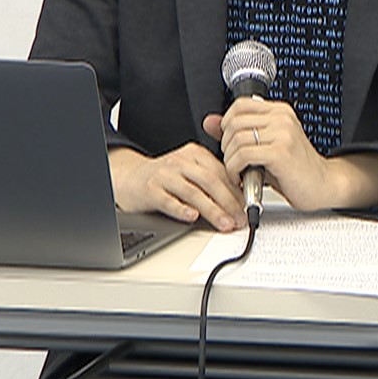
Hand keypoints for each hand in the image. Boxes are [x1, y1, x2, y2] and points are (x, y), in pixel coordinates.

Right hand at [107, 143, 244, 231]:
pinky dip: (181, 209)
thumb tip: (239, 199)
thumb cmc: (165, 177)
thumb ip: (212, 180)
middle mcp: (181, 162)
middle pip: (211, 181)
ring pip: (193, 192)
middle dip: (229, 202)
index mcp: (195, 155)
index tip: (248, 207)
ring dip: (212, 210)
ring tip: (225, 223)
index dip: (237, 191)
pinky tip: (192, 217)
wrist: (129, 177)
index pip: (222, 172)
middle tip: (240, 219)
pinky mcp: (150, 190)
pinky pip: (168, 200)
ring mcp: (164, 175)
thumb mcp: (190, 172)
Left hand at [205, 99, 377, 211]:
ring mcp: (282, 133)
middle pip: (234, 122)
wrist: (323, 185)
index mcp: (279, 112)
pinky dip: (235, 169)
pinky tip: (242, 177)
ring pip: (236, 139)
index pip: (240, 105)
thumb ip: (236, 132)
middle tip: (233, 163)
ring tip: (238, 172)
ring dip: (229, 160)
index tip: (230, 143)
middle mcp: (282, 118)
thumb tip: (209, 122)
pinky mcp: (280, 152)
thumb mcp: (263, 146)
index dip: (227, 124)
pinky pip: (243, 155)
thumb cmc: (295, 169)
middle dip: (225, 146)